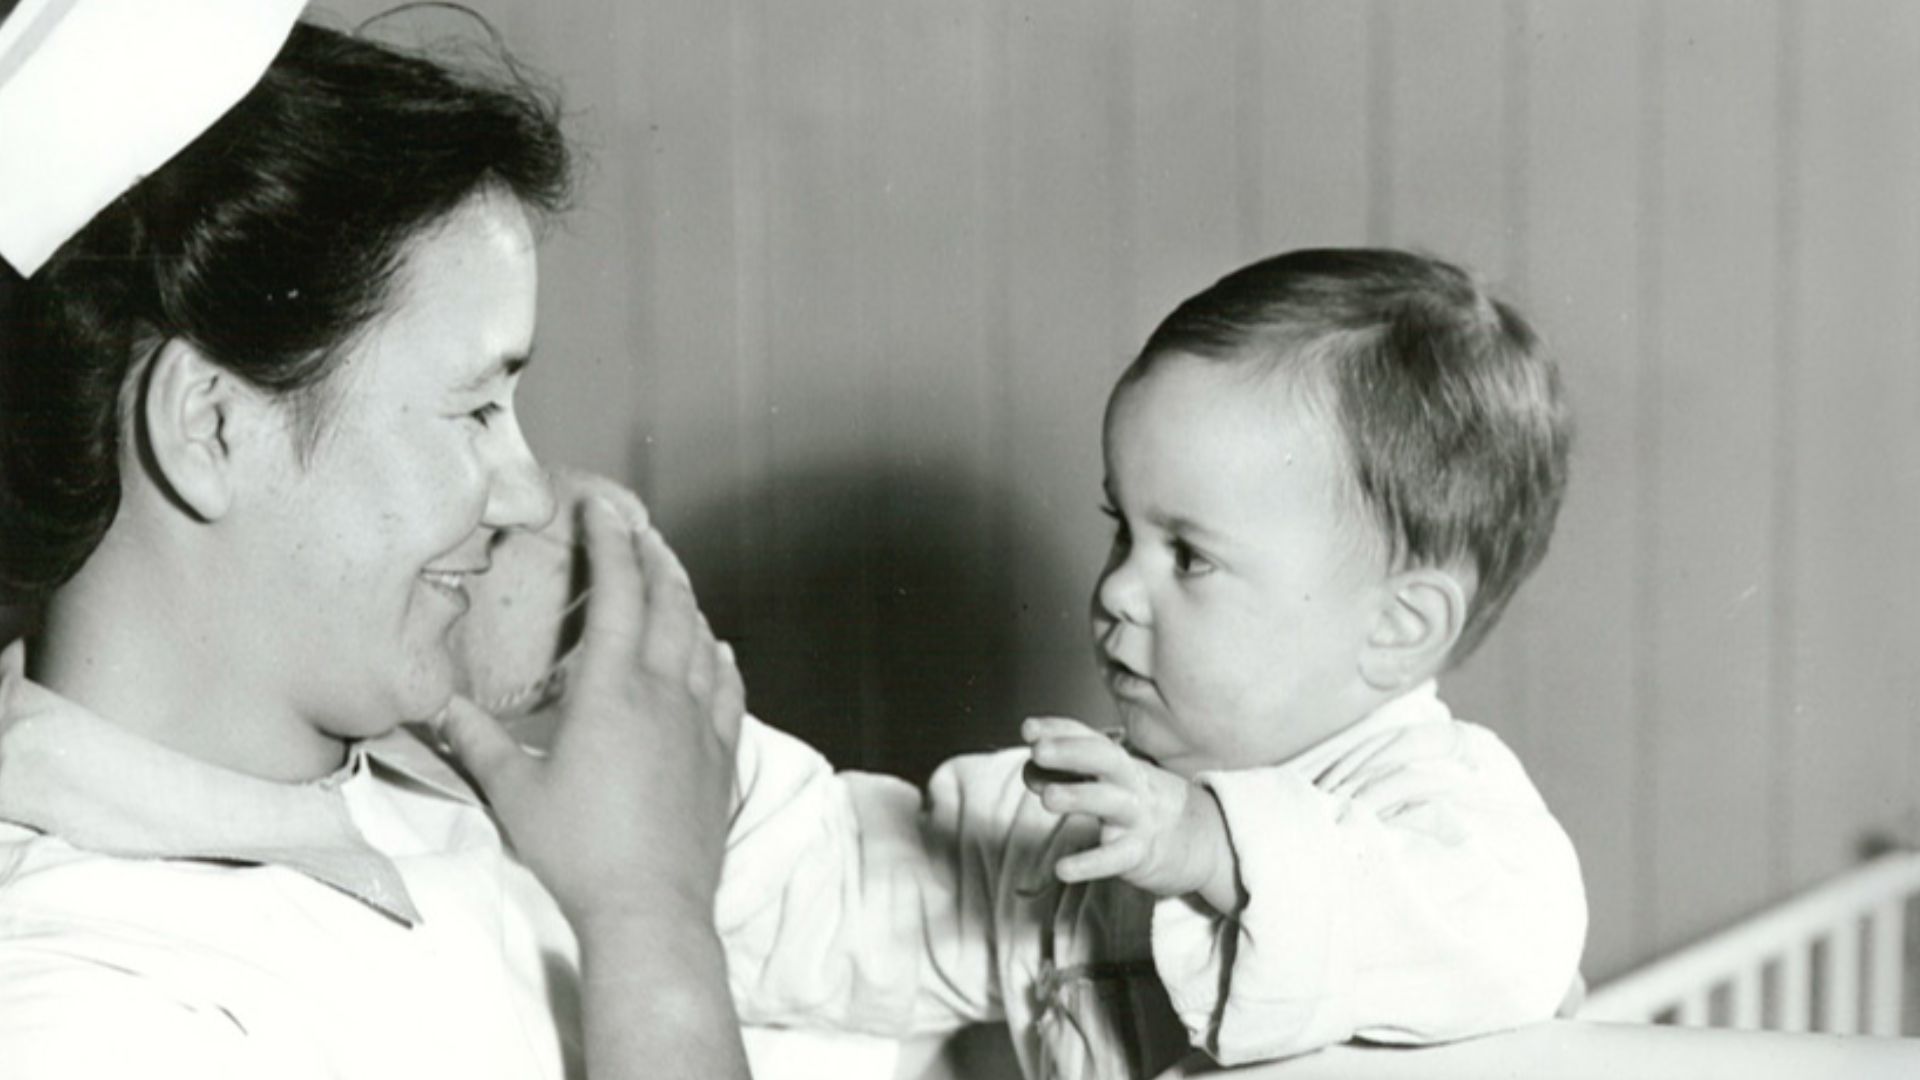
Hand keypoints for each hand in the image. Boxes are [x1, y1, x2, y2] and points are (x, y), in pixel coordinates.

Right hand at [440, 495, 744, 928]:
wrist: (651, 906)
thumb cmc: (578, 851)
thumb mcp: (514, 794)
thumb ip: (477, 742)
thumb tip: (437, 707)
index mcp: (611, 691)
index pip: (616, 594)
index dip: (611, 542)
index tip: (602, 507)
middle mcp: (664, 694)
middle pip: (668, 604)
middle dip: (653, 557)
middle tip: (639, 527)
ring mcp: (700, 724)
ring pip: (701, 641)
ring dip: (687, 599)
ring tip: (672, 575)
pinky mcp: (722, 758)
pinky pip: (728, 692)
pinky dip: (720, 660)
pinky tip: (718, 651)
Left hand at [1022, 717, 1240, 911]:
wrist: (1206, 842)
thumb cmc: (1143, 809)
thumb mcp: (1109, 786)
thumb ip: (1068, 775)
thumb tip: (1029, 771)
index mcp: (1121, 764)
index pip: (1091, 739)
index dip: (1061, 731)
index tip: (1029, 729)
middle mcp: (1131, 783)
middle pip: (1105, 759)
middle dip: (1072, 751)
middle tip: (1038, 750)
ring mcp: (1139, 817)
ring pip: (1110, 801)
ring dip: (1079, 796)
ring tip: (1047, 798)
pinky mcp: (1142, 853)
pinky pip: (1115, 857)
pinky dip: (1090, 863)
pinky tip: (1063, 869)